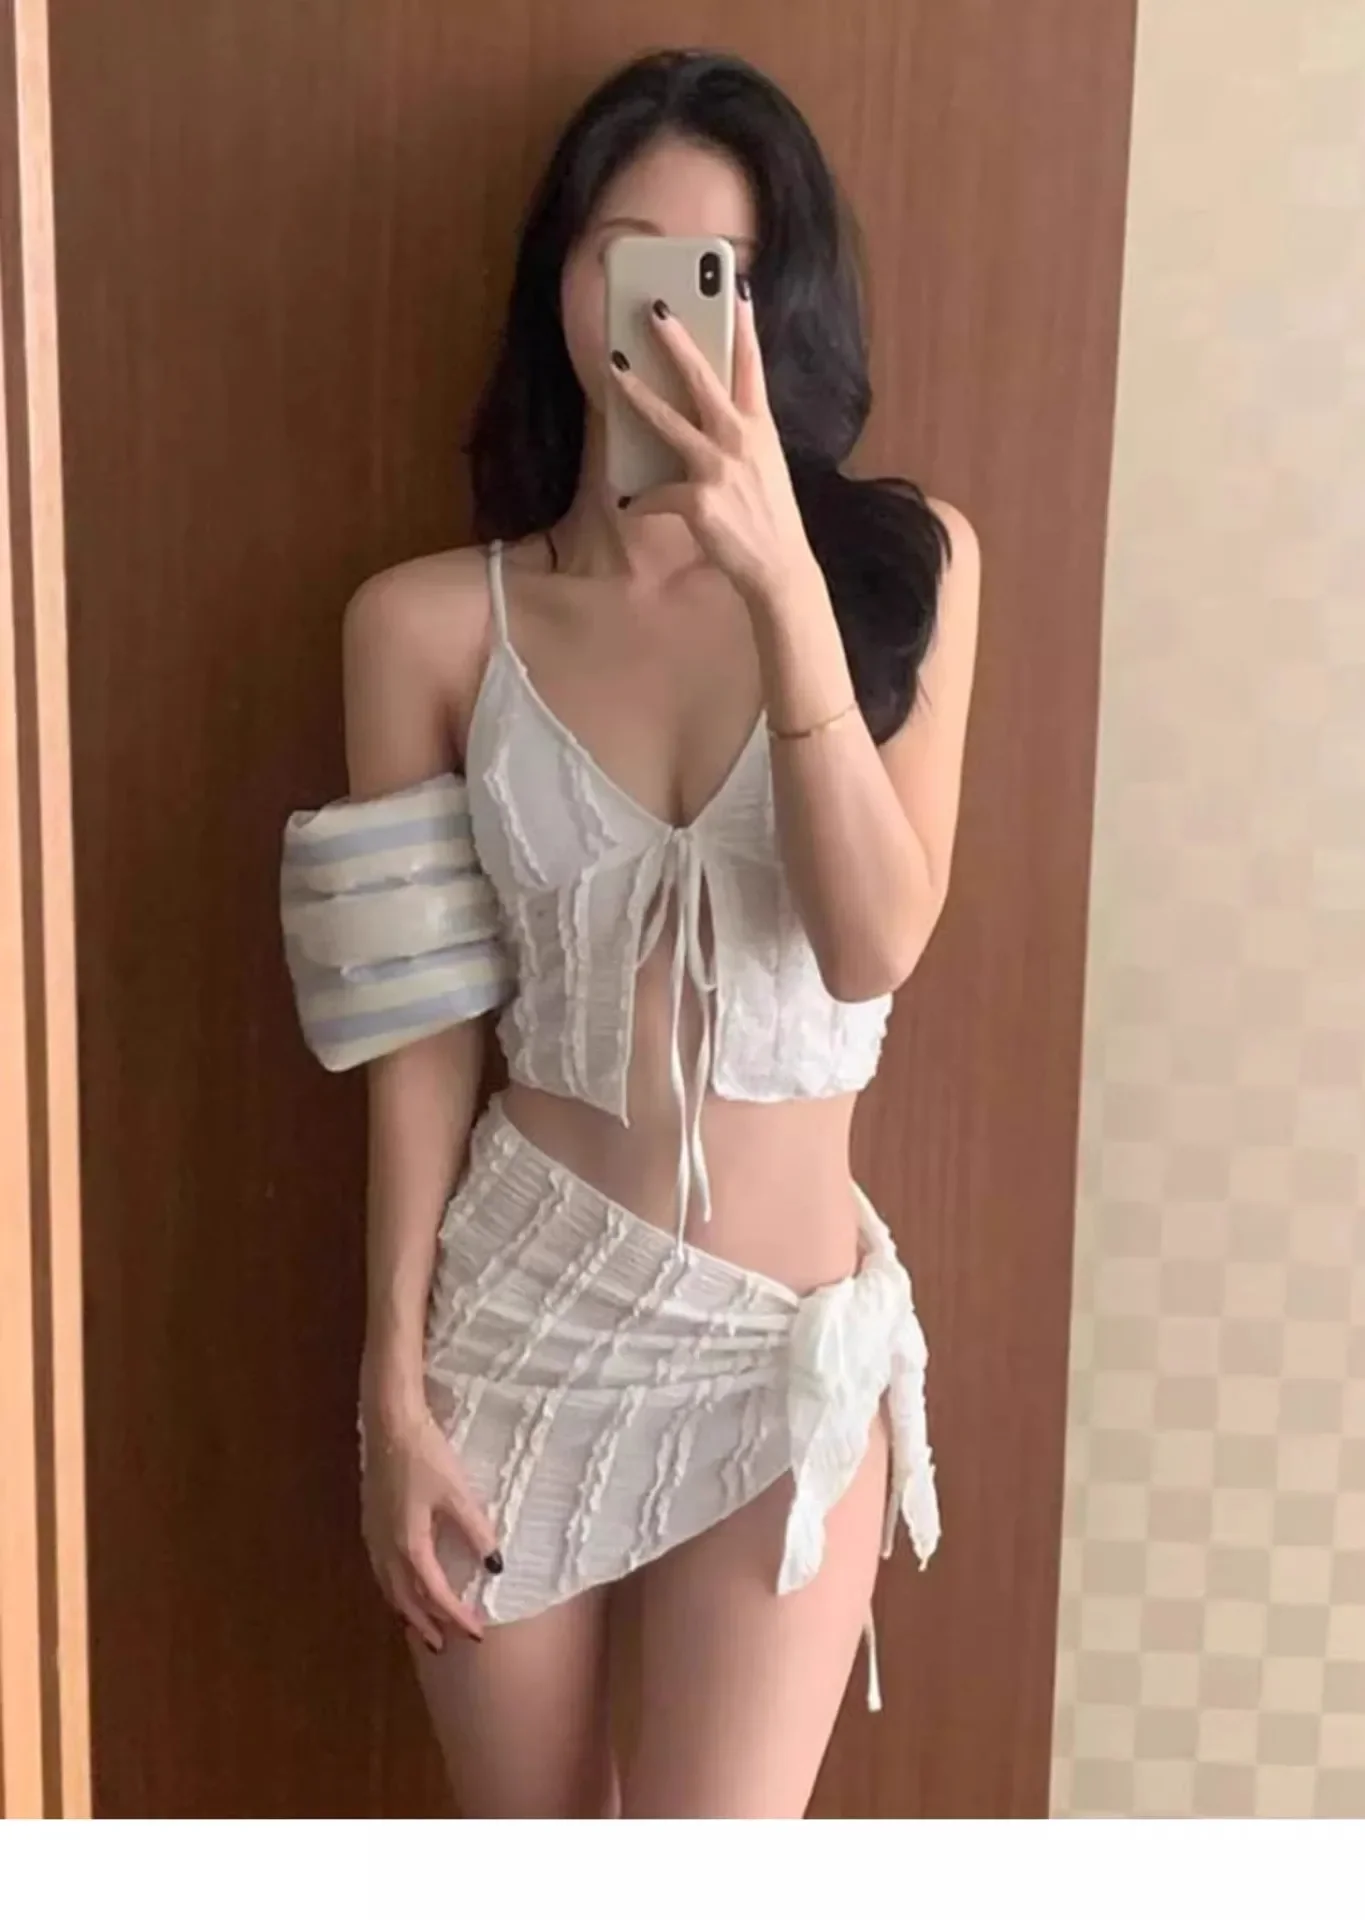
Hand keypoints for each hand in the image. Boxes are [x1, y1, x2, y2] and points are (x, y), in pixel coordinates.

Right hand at [360, 1403, 497, 1651]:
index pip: (436, 1595)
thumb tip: (495, 1566)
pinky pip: (381, 1573)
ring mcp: (374, 1538)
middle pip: (406, 1602)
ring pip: (390, 1589)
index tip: (477, 1634)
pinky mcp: (371, 1525)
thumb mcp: (457, 1493)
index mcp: (410, 1546)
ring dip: (408, 1612)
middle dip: (427, 1626)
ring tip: (423, 1629)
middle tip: (446, 1646)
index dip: (457, 1617)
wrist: (389, 1425)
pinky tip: (403, 1587)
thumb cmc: (425, 1456)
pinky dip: (395, 1591)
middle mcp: (387, 1550)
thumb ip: (476, 1531)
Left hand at [610, 287, 816, 607]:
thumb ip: (741, 438)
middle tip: (656, 309)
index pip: (752, 367)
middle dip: (677, 341)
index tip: (736, 290)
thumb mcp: (765, 466)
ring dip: (638, 393)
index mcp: (760, 428)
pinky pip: (657, 494)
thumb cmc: (770, 518)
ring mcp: (718, 468)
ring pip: (668, 420)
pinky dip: (643, 500)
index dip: (745, 326)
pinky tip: (633, 504)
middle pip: (703, 378)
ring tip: (615, 369)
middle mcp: (740, 439)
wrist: (780, 567)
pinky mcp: (698, 500)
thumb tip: (710, 420)